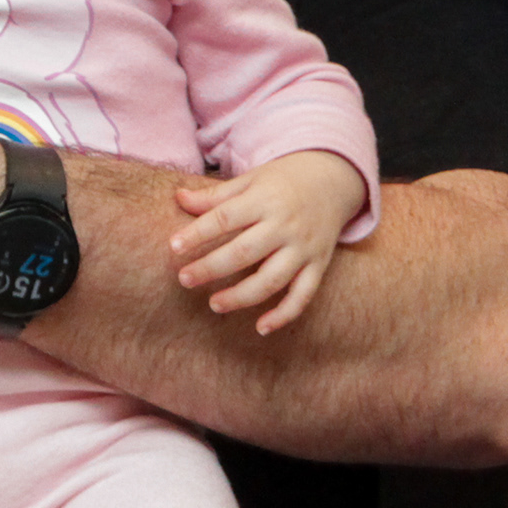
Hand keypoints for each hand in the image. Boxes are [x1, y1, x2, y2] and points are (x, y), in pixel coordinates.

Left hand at [168, 151, 364, 335]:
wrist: (333, 179)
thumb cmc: (283, 181)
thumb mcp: (251, 180)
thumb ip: (216, 195)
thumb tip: (178, 198)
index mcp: (265, 200)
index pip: (226, 218)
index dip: (198, 233)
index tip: (173, 247)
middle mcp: (285, 225)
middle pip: (244, 252)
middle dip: (211, 268)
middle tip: (184, 279)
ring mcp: (303, 247)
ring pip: (272, 279)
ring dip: (242, 296)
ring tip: (214, 304)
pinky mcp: (318, 265)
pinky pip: (303, 294)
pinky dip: (284, 314)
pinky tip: (261, 327)